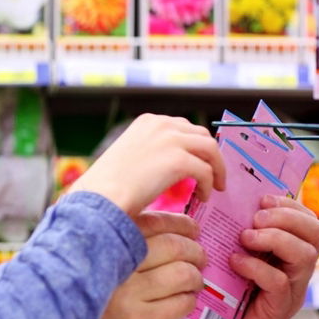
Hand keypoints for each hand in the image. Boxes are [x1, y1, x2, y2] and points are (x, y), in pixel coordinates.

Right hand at [64, 211, 206, 318]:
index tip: (191, 230)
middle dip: (194, 249)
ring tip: (194, 279)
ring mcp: (127, 295)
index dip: (180, 224)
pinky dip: (190, 300)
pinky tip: (185, 300)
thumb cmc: (80, 297)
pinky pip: (179, 304)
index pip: (152, 222)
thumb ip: (114, 241)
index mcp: (102, 243)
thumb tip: (166, 226)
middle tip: (199, 256)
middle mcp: (113, 264)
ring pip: (181, 274)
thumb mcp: (86, 261)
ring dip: (195, 276)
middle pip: (172, 246)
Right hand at [69, 114, 225, 216]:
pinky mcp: (179, 160)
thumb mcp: (127, 155)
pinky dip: (208, 184)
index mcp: (147, 121)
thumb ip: (149, 151)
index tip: (198, 161)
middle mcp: (161, 124)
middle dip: (209, 154)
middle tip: (211, 174)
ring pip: (210, 149)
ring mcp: (171, 140)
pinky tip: (203, 197)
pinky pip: (206, 171)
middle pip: (200, 134)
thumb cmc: (106, 186)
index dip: (193, 145)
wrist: (102, 197)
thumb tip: (165, 164)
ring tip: (215, 186)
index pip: (182, 126)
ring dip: (216, 168)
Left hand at [186, 195, 318, 318]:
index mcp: (288, 253)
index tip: (262, 199)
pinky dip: (257, 267)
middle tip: (256, 219)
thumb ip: (235, 233)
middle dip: (287, 217)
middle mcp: (297, 270)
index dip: (291, 205)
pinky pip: (279, 282)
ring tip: (246, 238)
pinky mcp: (278, 309)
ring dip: (275, 238)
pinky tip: (236, 262)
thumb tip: (218, 200)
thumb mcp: (231, 257)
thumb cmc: (223, 293)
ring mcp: (291, 290)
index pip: (310, 221)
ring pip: (304, 254)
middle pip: (316, 233)